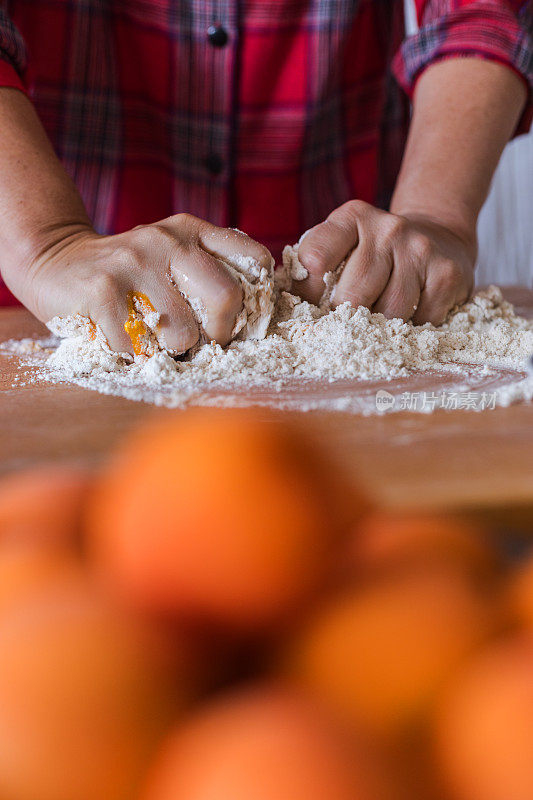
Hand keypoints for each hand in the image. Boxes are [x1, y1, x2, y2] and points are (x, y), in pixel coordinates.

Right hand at [23, 215, 271, 353]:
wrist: (55, 261)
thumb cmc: (127, 274)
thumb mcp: (170, 254)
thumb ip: (208, 270)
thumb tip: (251, 317)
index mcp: (191, 231)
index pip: (253, 259)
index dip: (255, 299)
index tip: (236, 318)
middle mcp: (167, 241)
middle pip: (227, 297)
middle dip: (220, 333)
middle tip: (202, 341)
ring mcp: (134, 263)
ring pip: (183, 334)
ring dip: (170, 349)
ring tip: (151, 335)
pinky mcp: (103, 291)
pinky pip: (140, 347)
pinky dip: (133, 355)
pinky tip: (121, 336)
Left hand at [295, 200, 476, 324]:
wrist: (439, 237)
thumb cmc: (374, 253)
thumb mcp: (340, 247)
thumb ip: (309, 271)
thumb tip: (283, 303)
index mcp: (351, 218)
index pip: (316, 255)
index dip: (309, 289)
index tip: (315, 301)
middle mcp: (387, 228)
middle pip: (353, 298)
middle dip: (347, 317)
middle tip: (351, 317)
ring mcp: (420, 249)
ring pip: (389, 314)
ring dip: (381, 326)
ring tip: (383, 312)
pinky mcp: (447, 274)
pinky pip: (421, 321)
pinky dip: (412, 327)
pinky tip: (413, 310)